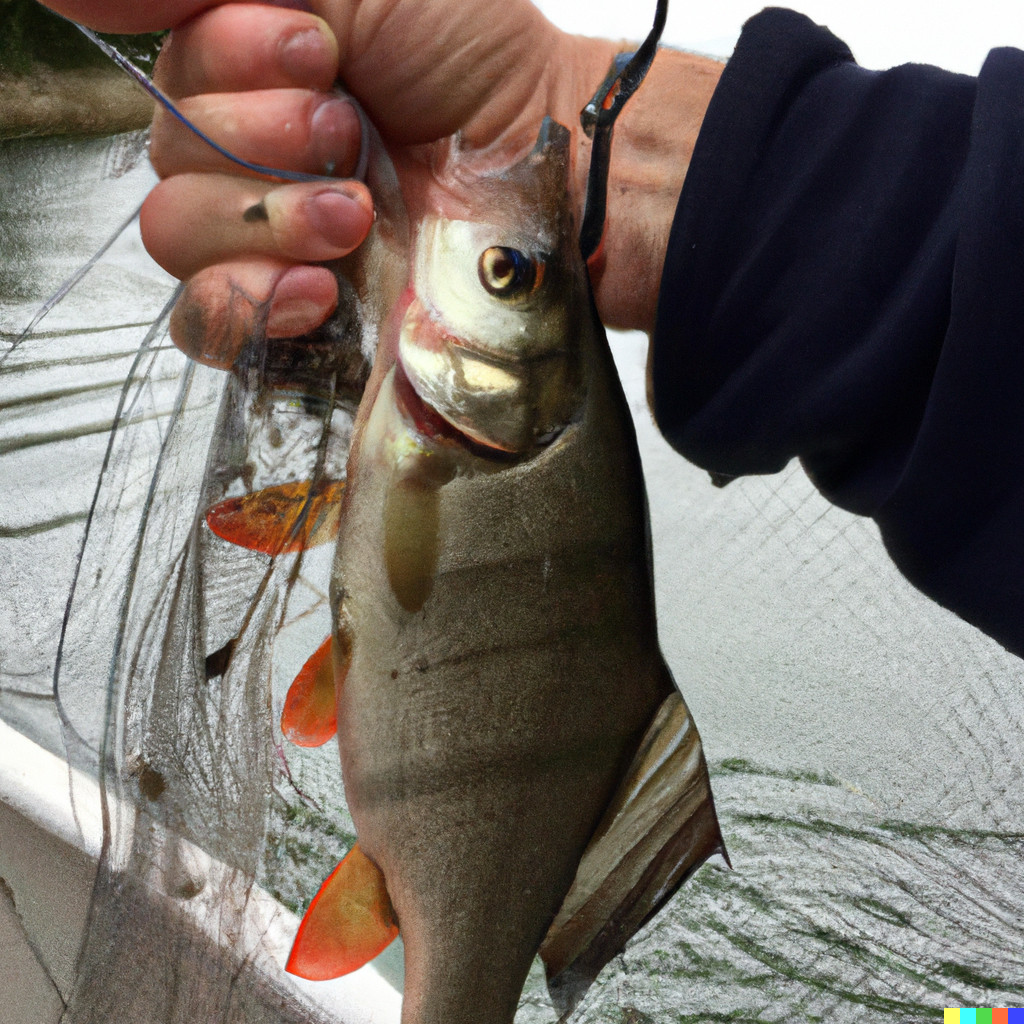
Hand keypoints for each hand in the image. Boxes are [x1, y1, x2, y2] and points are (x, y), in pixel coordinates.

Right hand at [41, 1, 719, 359]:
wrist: (551, 174)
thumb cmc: (479, 71)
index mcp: (255, 77)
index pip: (172, 76)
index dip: (228, 63)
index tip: (320, 54)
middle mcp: (254, 161)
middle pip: (166, 160)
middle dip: (259, 141)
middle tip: (347, 134)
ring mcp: (273, 245)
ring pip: (178, 240)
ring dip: (264, 220)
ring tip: (353, 212)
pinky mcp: (301, 319)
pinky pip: (210, 325)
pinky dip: (249, 304)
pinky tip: (317, 287)